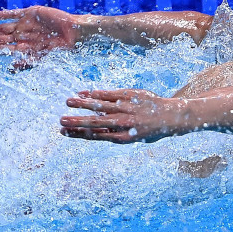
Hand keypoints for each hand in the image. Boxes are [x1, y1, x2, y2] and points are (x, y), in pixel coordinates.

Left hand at [0, 6, 80, 58]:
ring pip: (2, 27)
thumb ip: (26, 61)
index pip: (2, 48)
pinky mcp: (31, 13)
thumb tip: (9, 70)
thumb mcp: (43, 56)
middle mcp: (23, 36)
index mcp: (25, 47)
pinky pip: (14, 13)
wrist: (75, 32)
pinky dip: (3, 14)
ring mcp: (26, 24)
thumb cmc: (62, 48)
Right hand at [60, 89, 184, 142]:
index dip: (79, 134)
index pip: (96, 136)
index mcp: (124, 137)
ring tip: (68, 102)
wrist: (171, 116)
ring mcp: (127, 108)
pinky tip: (84, 93)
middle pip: (96, 122)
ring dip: (83, 104)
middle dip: (77, 121)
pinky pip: (110, 94)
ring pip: (101, 105)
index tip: (64, 131)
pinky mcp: (130, 95)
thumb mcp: (134, 138)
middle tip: (61, 120)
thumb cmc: (150, 130)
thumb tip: (93, 129)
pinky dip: (96, 94)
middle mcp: (124, 123)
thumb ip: (114, 133)